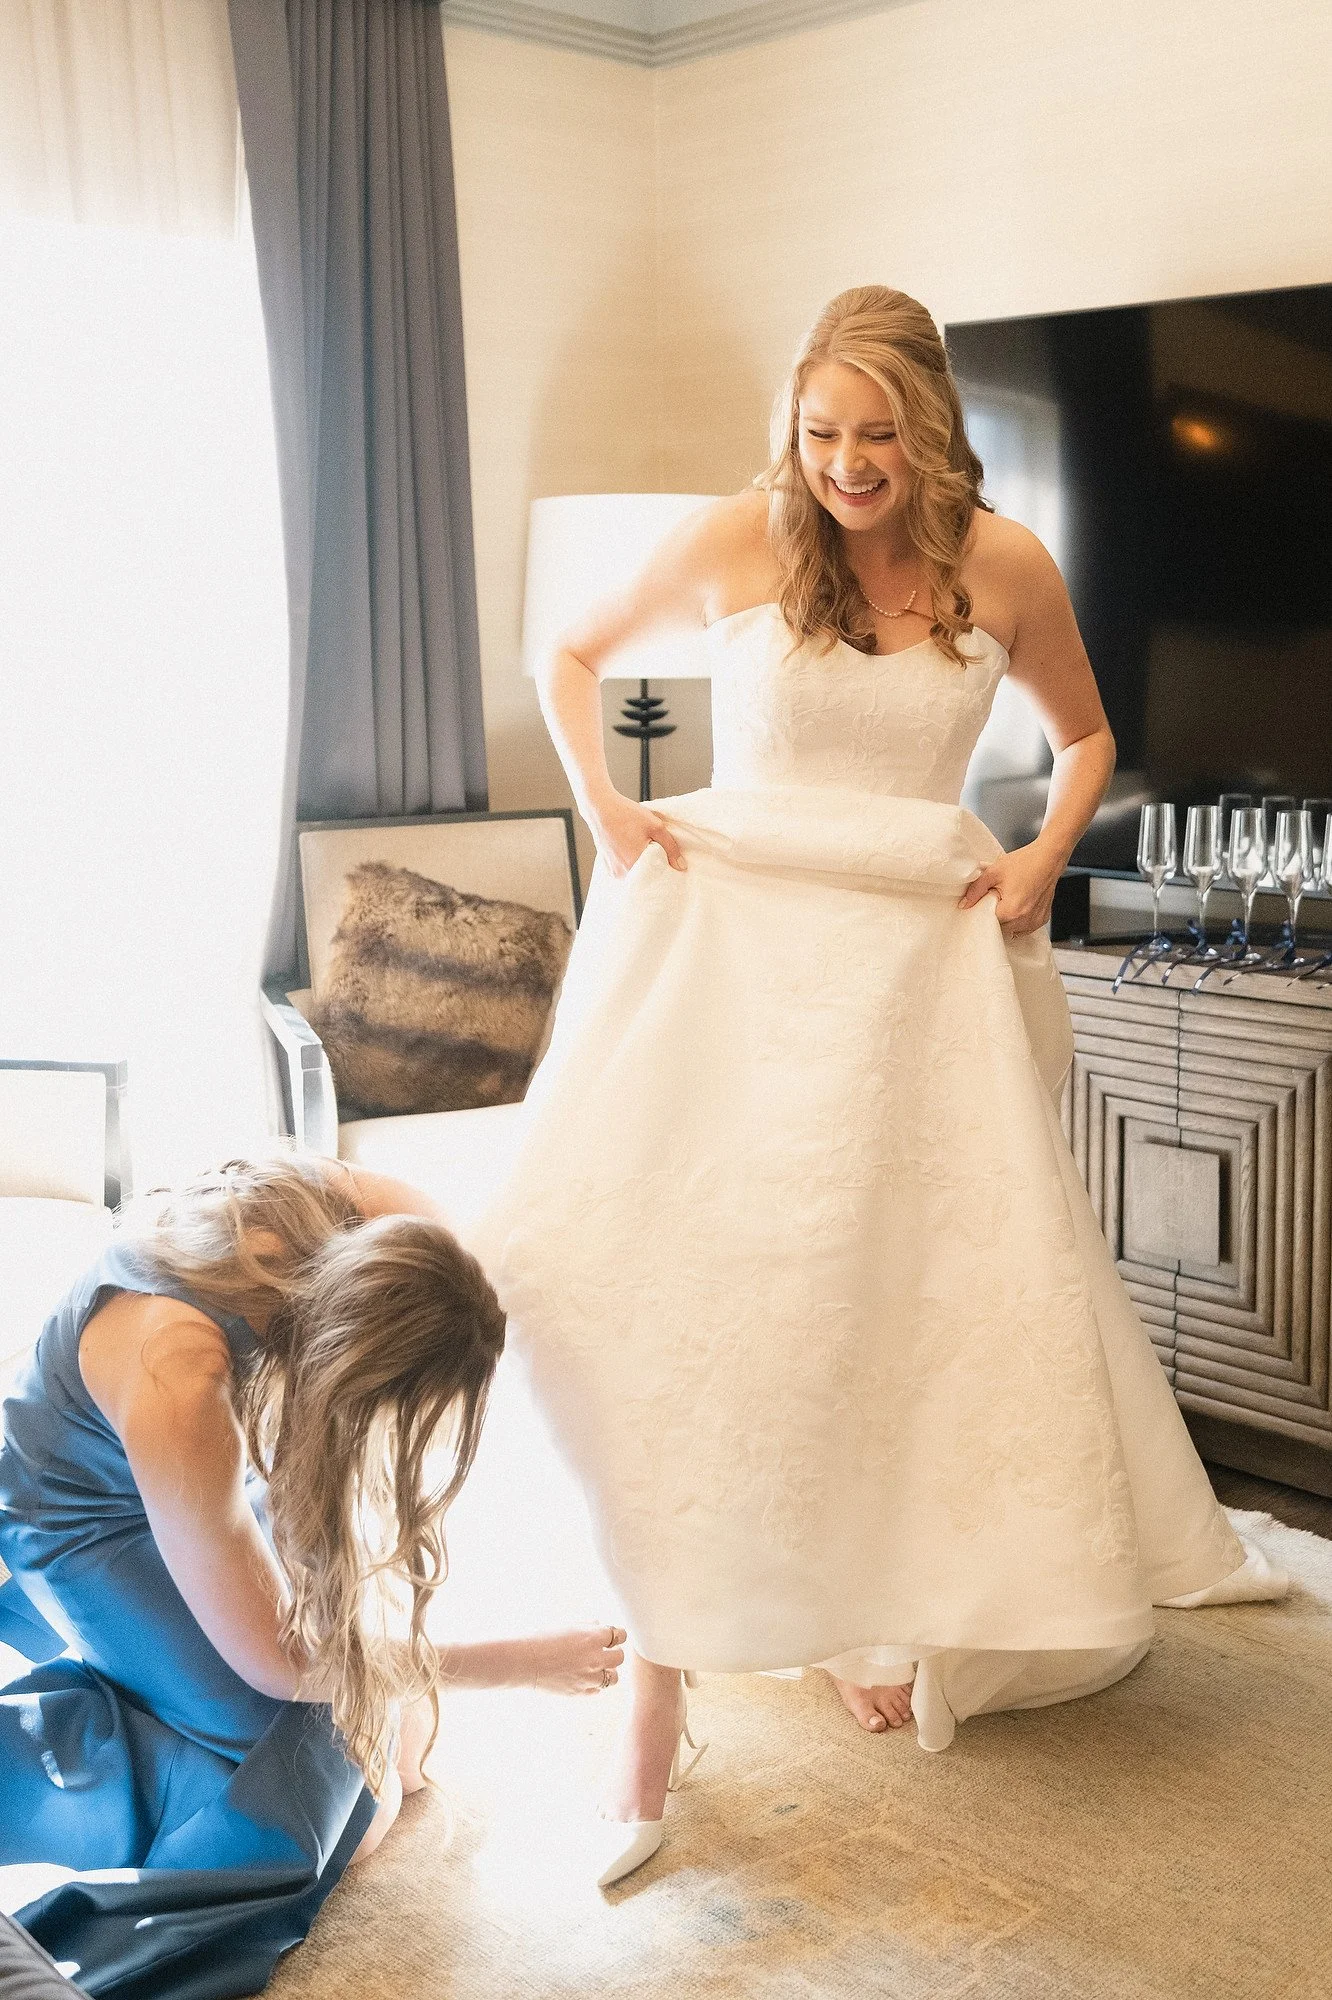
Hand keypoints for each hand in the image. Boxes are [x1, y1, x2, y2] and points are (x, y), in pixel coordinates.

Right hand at [512, 1625, 626, 1694]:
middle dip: (613, 1653)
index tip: (611, 1636)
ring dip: (607, 1671)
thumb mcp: (567, 1626)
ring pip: (613, 1677)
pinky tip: (584, 1677)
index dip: (616, 1635)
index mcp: (593, 1637)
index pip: (620, 1635)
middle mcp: (595, 1658)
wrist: (525, 1662)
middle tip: (604, 1652)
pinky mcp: (580, 1692)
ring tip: (595, 1667)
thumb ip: (587, 1626)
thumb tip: (599, 1625)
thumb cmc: (542, 1639)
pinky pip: (598, 1690)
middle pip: (620, 1657)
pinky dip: (594, 1684)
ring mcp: (589, 1678)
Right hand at [587, 792, 685, 877]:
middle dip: (653, 867)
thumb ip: (671, 848)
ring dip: (641, 864)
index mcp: (634, 865)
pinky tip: (632, 848)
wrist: (601, 807)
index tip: (669, 862)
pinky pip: (625, 870)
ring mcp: (613, 871)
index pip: (656, 878)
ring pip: (635, 874)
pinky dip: (631, 862)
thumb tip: (681, 867)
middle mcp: (621, 872)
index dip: (664, 870)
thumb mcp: (655, 827)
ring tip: (642, 847)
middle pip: (645, 877)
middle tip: (657, 851)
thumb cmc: (626, 814)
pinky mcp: (608, 866)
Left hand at [958, 840, 1063, 936]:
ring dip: (1008, 920)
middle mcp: (1024, 920)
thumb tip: (964, 905)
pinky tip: (1019, 905)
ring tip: (1009, 900)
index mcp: (1011, 911)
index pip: (988, 923)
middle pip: (1001, 928)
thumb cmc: (1024, 862)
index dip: (983, 913)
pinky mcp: (1042, 919)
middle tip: (997, 898)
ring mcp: (1035, 921)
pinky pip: (1025, 927)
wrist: (1048, 857)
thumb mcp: (994, 872)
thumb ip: (976, 890)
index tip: (983, 904)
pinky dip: (1020, 920)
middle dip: (996, 916)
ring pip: (1013, 930)